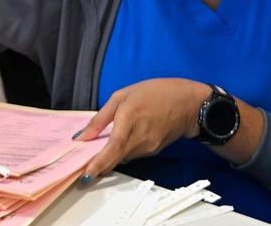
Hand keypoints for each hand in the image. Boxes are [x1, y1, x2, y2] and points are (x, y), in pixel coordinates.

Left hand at [74, 78, 209, 184]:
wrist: (188, 103)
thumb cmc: (154, 93)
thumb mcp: (122, 95)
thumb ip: (101, 118)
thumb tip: (83, 136)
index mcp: (129, 120)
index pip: (112, 149)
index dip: (98, 164)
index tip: (86, 176)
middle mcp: (139, 139)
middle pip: (115, 159)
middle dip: (99, 165)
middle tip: (84, 168)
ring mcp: (148, 148)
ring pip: (122, 158)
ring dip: (110, 156)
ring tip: (99, 150)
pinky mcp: (153, 152)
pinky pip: (132, 154)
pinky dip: (122, 151)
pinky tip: (120, 141)